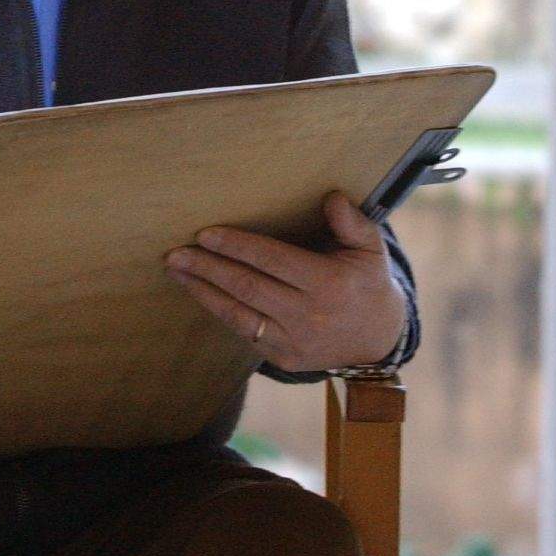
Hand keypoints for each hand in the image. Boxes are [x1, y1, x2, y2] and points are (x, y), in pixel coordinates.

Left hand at [164, 192, 408, 372]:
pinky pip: (246, 333)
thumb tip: (332, 196)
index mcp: (329, 284)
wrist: (378, 341)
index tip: (206, 234)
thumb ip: (352, 222)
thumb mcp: (371, 249)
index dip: (237, 246)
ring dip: (204, 292)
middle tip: (176, 253)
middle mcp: (309, 315)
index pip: (273, 260)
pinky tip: (201, 293)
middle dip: (208, 269)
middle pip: (248, 288)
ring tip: (177, 272)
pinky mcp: (284, 360)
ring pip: (239, 315)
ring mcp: (295, 342)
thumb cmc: (369, 284)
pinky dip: (221, 313)